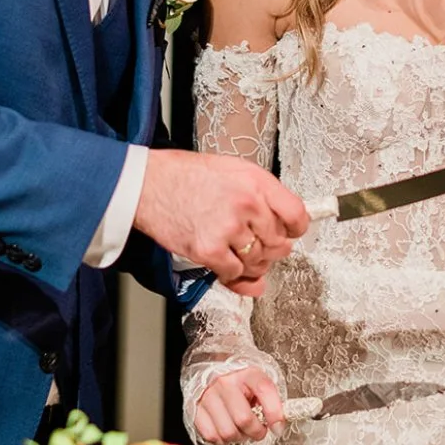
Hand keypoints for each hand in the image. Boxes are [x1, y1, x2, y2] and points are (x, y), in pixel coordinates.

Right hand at [134, 150, 308, 295]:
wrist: (148, 184)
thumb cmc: (186, 176)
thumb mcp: (233, 171)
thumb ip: (261, 195)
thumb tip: (286, 224)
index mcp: (256, 182)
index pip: (296, 214)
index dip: (295, 229)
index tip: (290, 233)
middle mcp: (247, 204)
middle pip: (278, 244)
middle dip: (270, 250)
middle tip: (257, 246)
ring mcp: (229, 228)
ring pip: (258, 262)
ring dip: (250, 264)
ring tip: (237, 253)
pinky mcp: (209, 249)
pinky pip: (234, 273)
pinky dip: (230, 273)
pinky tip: (222, 261)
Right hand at [193, 366, 283, 444]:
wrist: (214, 374)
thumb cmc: (242, 384)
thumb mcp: (260, 386)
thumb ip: (273, 402)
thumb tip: (278, 427)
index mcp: (247, 374)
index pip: (264, 390)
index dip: (275, 413)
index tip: (278, 427)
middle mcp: (225, 383)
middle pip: (244, 419)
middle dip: (256, 432)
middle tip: (259, 431)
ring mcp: (208, 396)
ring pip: (227, 432)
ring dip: (239, 438)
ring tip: (242, 430)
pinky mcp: (196, 410)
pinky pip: (212, 436)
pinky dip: (223, 440)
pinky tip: (228, 429)